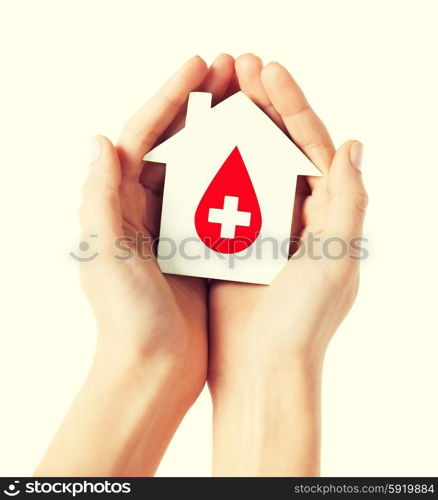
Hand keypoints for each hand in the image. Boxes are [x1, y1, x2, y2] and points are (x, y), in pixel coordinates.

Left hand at [36, 55, 236, 476]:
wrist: (153, 368)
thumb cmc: (127, 319)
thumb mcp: (104, 255)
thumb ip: (99, 197)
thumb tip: (101, 139)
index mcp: (117, 203)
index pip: (142, 135)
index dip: (170, 97)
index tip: (201, 65)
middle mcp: (142, 207)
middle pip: (173, 141)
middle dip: (200, 103)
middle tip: (231, 70)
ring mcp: (172, 224)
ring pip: (199, 165)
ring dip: (222, 133)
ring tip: (250, 102)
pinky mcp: (197, 245)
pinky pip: (220, 198)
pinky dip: (236, 175)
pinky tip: (260, 157)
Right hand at [208, 54, 367, 475]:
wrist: (262, 369)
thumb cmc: (303, 321)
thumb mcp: (338, 256)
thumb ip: (350, 199)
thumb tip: (353, 144)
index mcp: (328, 214)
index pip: (312, 145)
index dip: (292, 105)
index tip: (266, 71)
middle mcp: (297, 216)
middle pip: (278, 147)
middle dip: (261, 104)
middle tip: (236, 66)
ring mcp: (261, 226)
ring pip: (246, 164)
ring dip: (232, 127)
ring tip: (215, 92)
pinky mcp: (231, 241)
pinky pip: (219, 194)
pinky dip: (210, 166)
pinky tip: (194, 142)